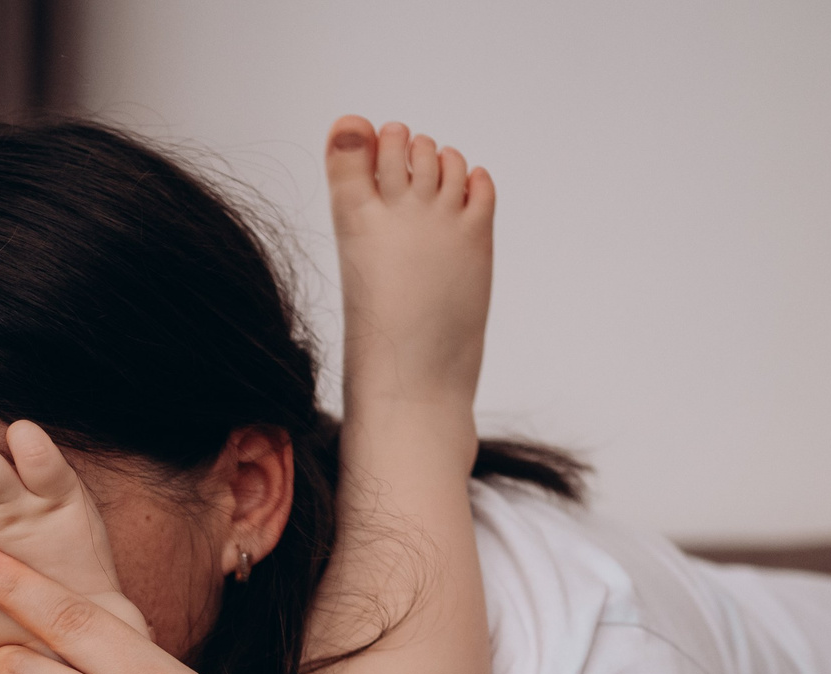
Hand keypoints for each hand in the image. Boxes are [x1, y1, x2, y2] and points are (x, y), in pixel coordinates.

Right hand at [324, 117, 492, 419]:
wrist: (410, 381)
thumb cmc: (375, 335)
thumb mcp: (356, 265)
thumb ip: (366, 212)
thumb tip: (388, 175)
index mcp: (351, 217)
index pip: (352, 141)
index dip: (360, 135)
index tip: (365, 143)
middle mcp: (397, 208)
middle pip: (402, 141)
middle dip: (403, 145)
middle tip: (404, 168)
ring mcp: (439, 219)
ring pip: (442, 157)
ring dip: (439, 162)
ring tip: (433, 187)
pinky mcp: (476, 236)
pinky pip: (480, 184)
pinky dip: (473, 182)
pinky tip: (463, 200)